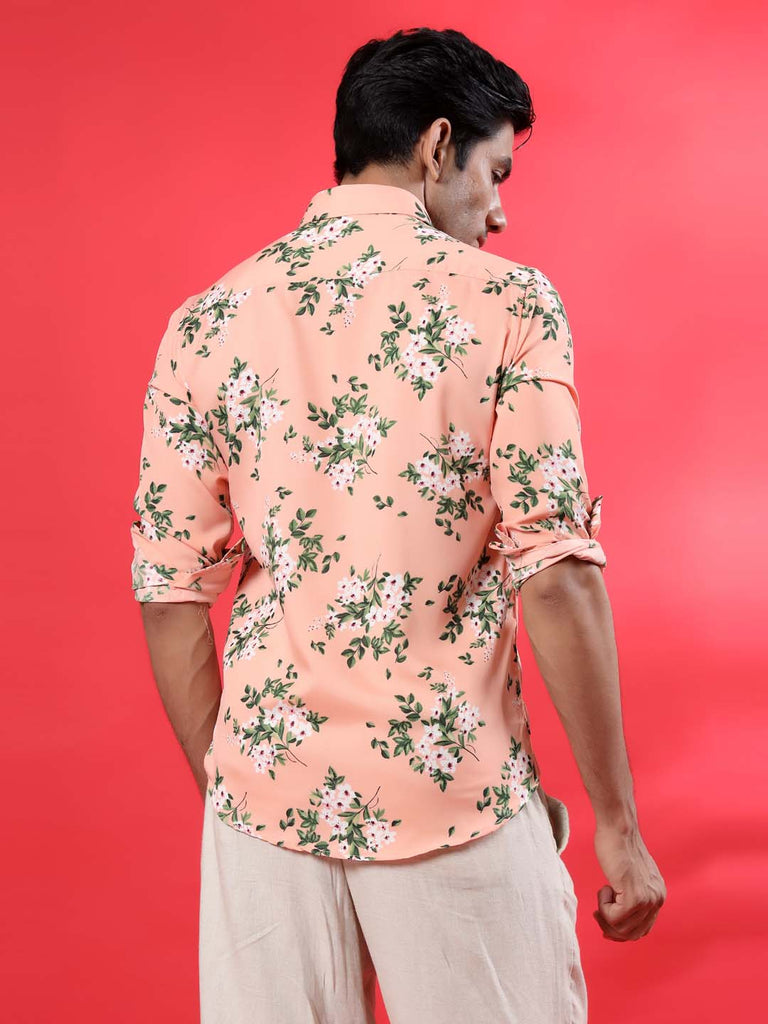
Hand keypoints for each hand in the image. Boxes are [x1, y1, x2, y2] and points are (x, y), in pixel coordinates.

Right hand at [592, 822, 666, 940]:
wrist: (618, 828)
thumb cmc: (617, 844)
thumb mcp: (631, 873)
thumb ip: (632, 892)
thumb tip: (620, 915)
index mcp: (658, 894)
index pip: (643, 929)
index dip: (621, 931)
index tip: (604, 922)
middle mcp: (657, 899)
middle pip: (632, 934)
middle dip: (611, 928)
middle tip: (598, 913)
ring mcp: (648, 900)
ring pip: (621, 929)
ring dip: (605, 914)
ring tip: (603, 892)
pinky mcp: (635, 897)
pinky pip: (614, 917)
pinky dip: (603, 906)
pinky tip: (604, 887)